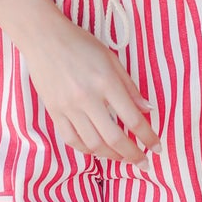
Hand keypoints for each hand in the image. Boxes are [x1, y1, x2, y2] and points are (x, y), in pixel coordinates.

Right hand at [22, 17, 160, 164]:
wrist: (43, 38)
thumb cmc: (81, 44)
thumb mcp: (112, 59)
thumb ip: (130, 87)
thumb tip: (147, 110)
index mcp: (106, 82)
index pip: (133, 119)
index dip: (148, 137)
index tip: (157, 148)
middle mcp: (88, 98)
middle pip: (114, 138)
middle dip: (132, 155)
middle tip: (142, 163)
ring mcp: (68, 107)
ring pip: (93, 144)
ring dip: (111, 156)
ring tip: (121, 158)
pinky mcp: (54, 111)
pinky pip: (72, 139)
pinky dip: (87, 150)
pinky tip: (97, 150)